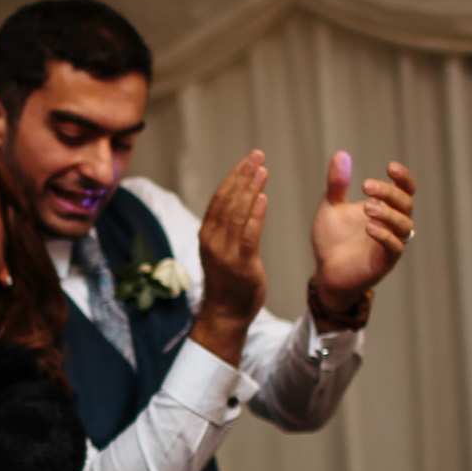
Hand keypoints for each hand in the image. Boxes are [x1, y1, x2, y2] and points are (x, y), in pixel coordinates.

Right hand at [191, 150, 268, 364]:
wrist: (225, 314)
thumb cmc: (228, 282)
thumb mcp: (222, 250)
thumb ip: (228, 228)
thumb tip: (240, 202)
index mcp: (207, 234)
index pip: (219, 198)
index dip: (233, 177)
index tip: (247, 159)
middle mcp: (213, 240)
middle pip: (227, 200)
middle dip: (243, 176)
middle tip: (257, 155)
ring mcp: (225, 253)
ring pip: (237, 214)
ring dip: (250, 189)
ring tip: (262, 170)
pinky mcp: (241, 264)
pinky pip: (248, 235)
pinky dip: (255, 215)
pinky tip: (264, 198)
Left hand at [310, 153, 414, 310]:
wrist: (325, 271)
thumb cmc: (332, 239)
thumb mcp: (331, 207)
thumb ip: (337, 184)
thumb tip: (341, 154)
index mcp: (384, 208)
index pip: (405, 189)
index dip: (403, 178)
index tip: (390, 167)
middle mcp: (392, 224)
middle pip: (406, 203)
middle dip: (390, 193)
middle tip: (366, 186)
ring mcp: (391, 243)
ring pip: (405, 225)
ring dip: (388, 214)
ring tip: (367, 208)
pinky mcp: (384, 262)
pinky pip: (395, 248)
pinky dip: (384, 236)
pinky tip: (368, 228)